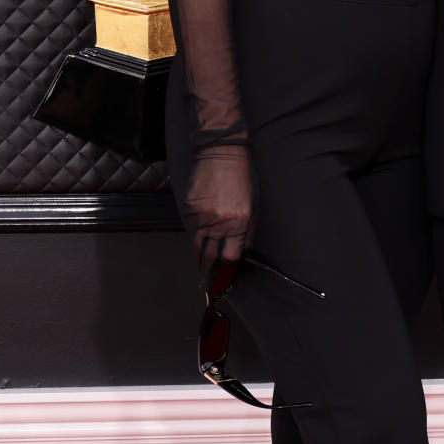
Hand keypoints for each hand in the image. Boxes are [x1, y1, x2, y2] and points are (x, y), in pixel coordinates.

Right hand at [184, 144, 255, 286]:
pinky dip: (194, 236)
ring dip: (198, 262)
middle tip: (205, 288)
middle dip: (208, 274)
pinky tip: (196, 244)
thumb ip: (248, 230)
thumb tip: (244, 251)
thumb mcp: (254, 204)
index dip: (227, 270)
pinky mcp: (189, 210)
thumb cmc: (243, 178)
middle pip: (211, 256)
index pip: (231, 256)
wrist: (221, 155)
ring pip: (197, 246)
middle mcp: (220, 223)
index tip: (224, 279)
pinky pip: (190, 229)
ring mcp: (202, 217)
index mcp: (240, 222)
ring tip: (198, 275)